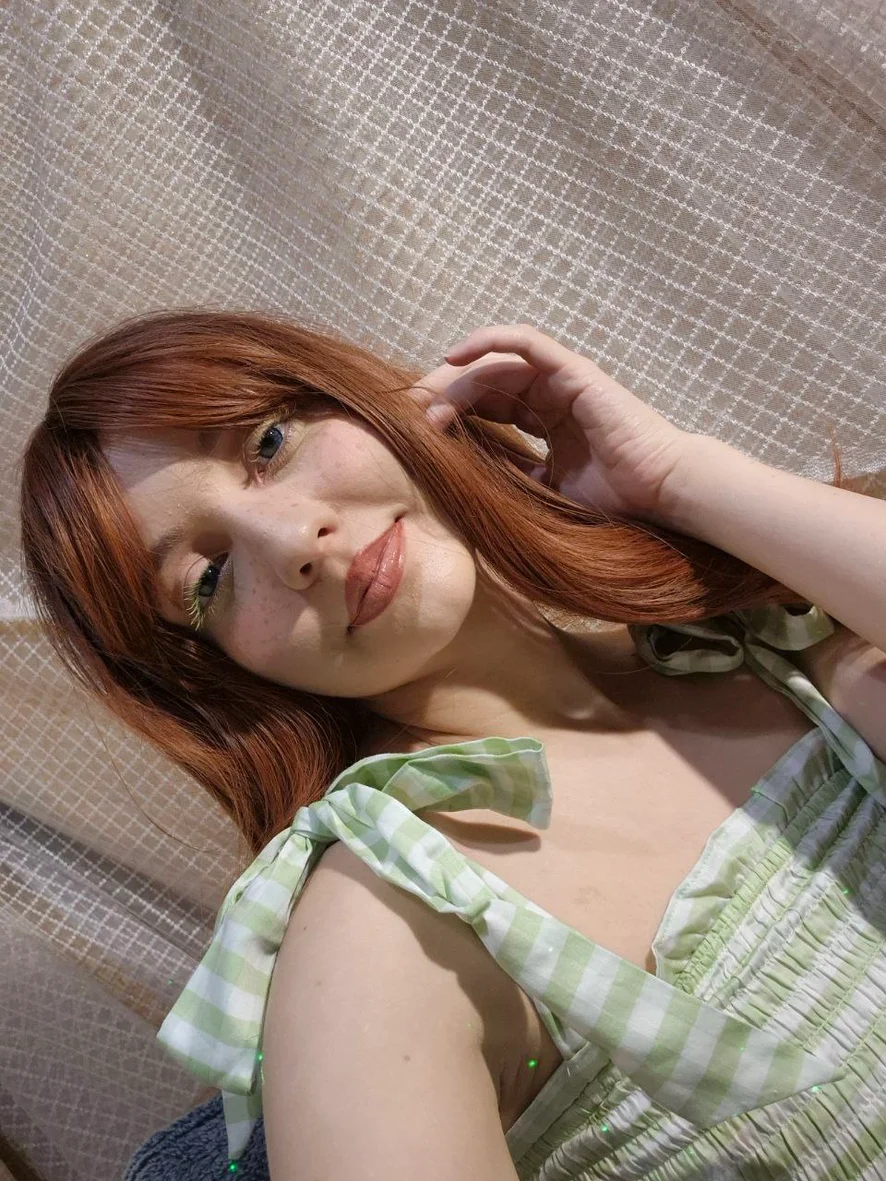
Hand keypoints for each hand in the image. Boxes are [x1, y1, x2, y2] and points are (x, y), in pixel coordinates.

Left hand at [417, 323, 695, 524]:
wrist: (662, 490)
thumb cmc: (618, 496)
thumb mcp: (551, 492)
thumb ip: (519, 480)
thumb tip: (477, 485)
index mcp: (547, 419)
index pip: (489, 406)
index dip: (454, 414)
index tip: (420, 434)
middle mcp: (552, 394)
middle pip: (486, 382)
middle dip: (446, 394)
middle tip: (412, 415)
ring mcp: (563, 378)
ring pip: (498, 363)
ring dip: (458, 378)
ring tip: (428, 401)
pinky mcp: (574, 370)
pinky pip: (526, 343)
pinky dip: (490, 340)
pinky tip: (455, 356)